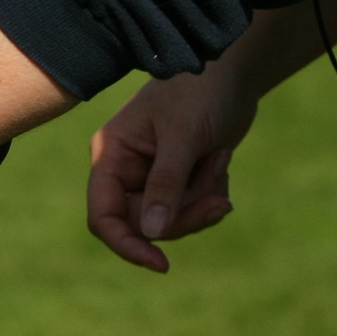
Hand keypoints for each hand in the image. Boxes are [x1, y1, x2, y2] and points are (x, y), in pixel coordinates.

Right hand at [86, 66, 252, 271]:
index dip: (125, 243)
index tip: (160, 263)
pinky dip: (212, 192)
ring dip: (202, 199)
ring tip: (220, 161)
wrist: (232, 72)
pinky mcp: (179, 178)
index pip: (104, 215)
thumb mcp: (182, 138)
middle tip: (219, 204)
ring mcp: (152, 176)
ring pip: (172, 218)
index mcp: (111, 156)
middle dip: (184, 215)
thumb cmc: (198, 92)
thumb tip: (151, 233)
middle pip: (145, 223)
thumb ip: (165, 185)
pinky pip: (193, 207)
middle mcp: (126, 170)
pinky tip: (221, 160)